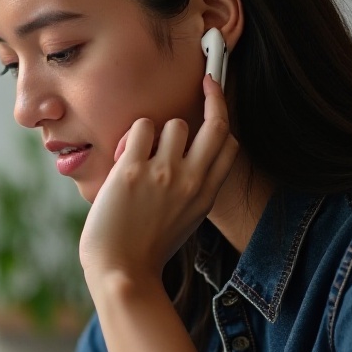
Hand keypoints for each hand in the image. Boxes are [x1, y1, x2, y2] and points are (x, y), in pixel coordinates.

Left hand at [79, 75, 238, 283]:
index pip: (229, 144)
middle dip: (214, 96)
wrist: (122, 272)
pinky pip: (141, 128)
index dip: (224, 118)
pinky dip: (131, 137)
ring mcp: (165, 174)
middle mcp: (193, 181)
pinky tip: (123, 157)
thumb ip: (190, 189)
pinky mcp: (134, 171)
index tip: (215, 100)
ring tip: (138, 157)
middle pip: (217, 125)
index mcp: (206, 194)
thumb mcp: (183, 219)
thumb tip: (184, 158)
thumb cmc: (144, 249)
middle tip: (206, 80)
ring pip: (173, 124)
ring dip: (155, 133)